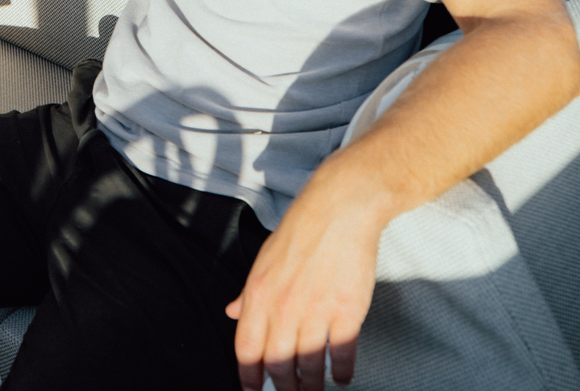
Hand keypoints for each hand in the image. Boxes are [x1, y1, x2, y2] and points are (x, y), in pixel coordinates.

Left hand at [226, 177, 390, 389]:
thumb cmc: (300, 231)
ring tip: (314, 390)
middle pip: (278, 365)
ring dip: (311, 386)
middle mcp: (284, 308)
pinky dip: (341, 372)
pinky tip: (341, 377)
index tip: (253, 389)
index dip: (249, 376)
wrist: (340, 208)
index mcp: (259, 295)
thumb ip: (247, 293)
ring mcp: (317, 311)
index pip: (247, 350)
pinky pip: (342, 353)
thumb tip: (231, 313)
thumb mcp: (263, 259)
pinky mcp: (348, 311)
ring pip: (310, 366)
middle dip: (283, 387)